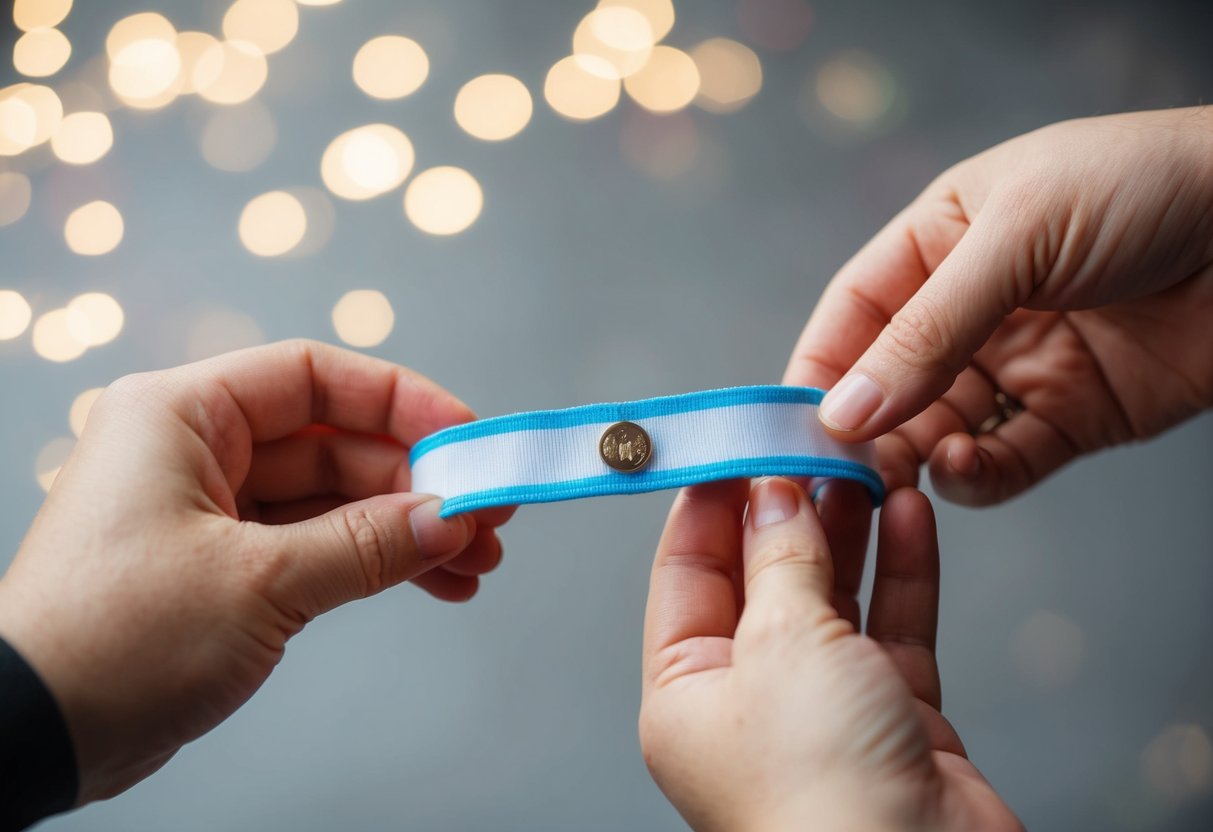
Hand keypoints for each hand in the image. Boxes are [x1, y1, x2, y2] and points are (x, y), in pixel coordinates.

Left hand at [0, 340, 511, 803]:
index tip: (467, 436)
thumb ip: (365, 544)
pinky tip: (430, 583)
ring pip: (332, 499)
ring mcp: (208, 509)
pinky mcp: (220, 565)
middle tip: (487, 518)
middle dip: (416, 482)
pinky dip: (370, 562)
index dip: (402, 400)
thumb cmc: (115, 638)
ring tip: (474, 563)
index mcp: (184, 415)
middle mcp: (196, 449)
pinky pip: (314, 544)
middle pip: (335, 441)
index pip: (315, 376)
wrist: (28, 737)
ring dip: (404, 529)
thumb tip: (451, 520)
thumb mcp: (259, 583)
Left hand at [640, 478, 1019, 830]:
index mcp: (686, 693)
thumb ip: (782, 563)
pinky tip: (910, 515)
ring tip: (866, 463)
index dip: (713, 502)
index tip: (738, 439)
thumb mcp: (784, 647)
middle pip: (764, 580)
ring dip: (851, 531)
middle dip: (791, 509)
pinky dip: (902, 572)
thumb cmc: (823, 795)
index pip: (688, 574)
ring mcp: (824, 712)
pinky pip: (892, 628)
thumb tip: (774, 495)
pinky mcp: (894, 719)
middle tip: (814, 440)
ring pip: (833, 599)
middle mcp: (749, 702)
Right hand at [785, 107, 1212, 503]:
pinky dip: (975, 479)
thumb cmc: (1145, 187)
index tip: (788, 427)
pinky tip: (964, 471)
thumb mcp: (1018, 236)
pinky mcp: (1071, 417)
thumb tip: (843, 409)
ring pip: (936, 432)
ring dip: (912, 461)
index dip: (817, 370)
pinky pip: (1003, 463)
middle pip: (887, 386)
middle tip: (840, 477)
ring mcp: (1019, 366)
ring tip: (901, 481)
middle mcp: (970, 310)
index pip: (854, 316)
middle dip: (862, 432)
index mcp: (939, 244)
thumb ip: (928, 328)